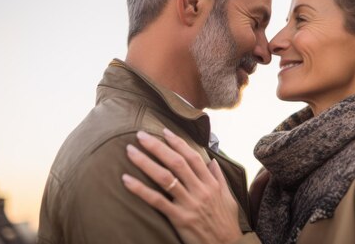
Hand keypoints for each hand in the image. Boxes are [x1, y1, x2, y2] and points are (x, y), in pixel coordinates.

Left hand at [122, 129, 241, 243]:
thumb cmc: (226, 223)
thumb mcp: (228, 197)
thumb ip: (218, 177)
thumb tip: (210, 160)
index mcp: (211, 183)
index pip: (192, 157)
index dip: (177, 142)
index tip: (163, 131)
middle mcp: (200, 190)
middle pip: (176, 162)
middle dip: (157, 146)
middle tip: (140, 134)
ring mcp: (189, 204)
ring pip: (164, 177)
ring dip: (145, 162)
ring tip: (130, 151)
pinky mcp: (179, 218)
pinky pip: (156, 201)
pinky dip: (140, 189)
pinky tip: (126, 180)